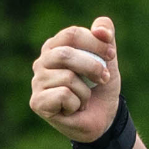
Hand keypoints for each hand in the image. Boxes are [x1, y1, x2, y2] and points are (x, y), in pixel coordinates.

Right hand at [29, 16, 121, 142]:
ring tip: (83, 98)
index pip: (72, 34)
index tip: (111, 55)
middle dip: (93, 67)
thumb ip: (105, 36)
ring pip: (67, 77)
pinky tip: (72, 109)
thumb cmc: (100, 87)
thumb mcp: (108, 58)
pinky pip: (63, 94)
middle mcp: (41, 62)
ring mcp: (37, 82)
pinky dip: (76, 103)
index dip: (96, 43)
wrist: (103, 119)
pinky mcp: (37, 102)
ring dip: (85, 91)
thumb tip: (99, 28)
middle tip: (104, 78)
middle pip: (66, 54)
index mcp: (55, 46)